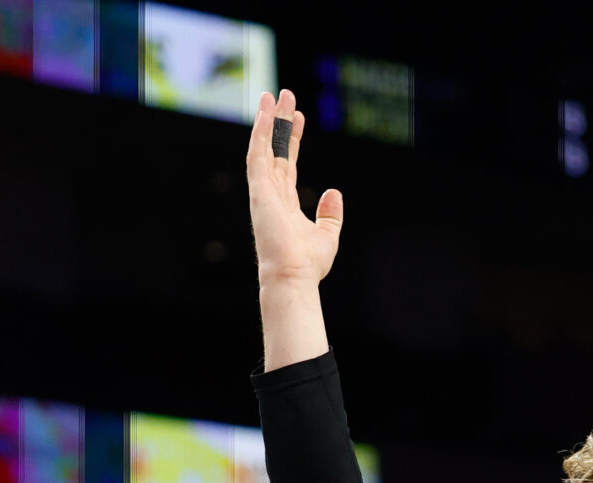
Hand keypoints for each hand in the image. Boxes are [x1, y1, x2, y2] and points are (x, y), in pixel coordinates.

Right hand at [246, 90, 341, 289]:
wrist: (294, 276)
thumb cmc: (308, 263)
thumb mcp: (328, 234)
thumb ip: (330, 212)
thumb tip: (334, 191)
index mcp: (285, 201)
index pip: (289, 162)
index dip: (294, 139)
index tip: (300, 117)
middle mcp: (271, 192)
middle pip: (276, 149)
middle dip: (281, 122)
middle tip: (286, 96)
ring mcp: (262, 190)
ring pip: (264, 146)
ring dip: (268, 121)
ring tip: (274, 95)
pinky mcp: (258, 190)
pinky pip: (258, 154)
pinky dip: (260, 133)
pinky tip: (265, 114)